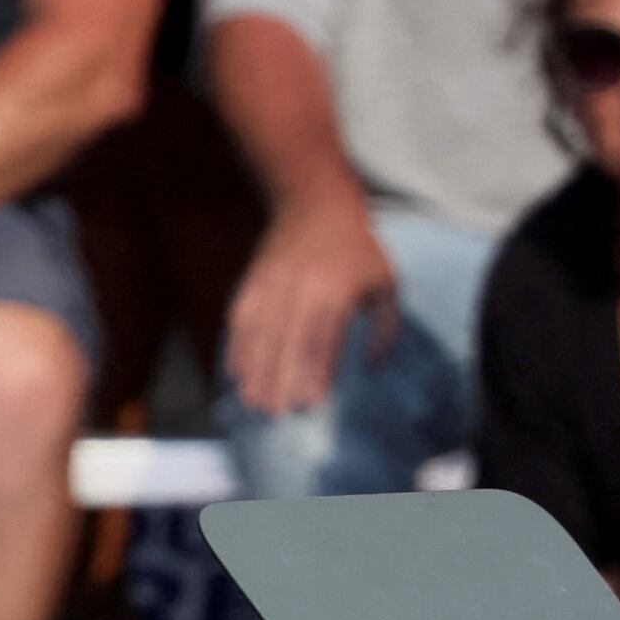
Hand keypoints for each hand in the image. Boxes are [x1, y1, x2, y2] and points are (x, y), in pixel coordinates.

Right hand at [223, 205, 397, 423]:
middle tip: (272, 414)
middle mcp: (300, 288)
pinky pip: (240, 318)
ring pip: (259, 333)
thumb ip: (384, 326)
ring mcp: (271, 284)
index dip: (314, 371)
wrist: (315, 205)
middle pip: (285, 341)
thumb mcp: (386, 282)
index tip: (309, 403)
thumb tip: (372, 366)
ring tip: (250, 401)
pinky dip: (235, 347)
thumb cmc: (357, 250)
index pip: (322, 337)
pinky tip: (233, 371)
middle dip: (277, 379)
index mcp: (336, 289)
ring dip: (253, 370)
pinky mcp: (252, 282)